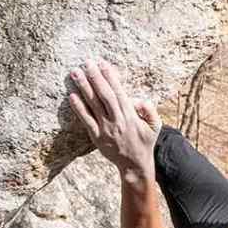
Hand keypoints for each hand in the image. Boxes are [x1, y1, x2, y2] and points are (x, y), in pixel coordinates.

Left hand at [69, 60, 160, 174]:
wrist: (134, 164)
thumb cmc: (145, 142)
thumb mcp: (156, 125)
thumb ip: (150, 110)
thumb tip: (138, 99)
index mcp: (130, 116)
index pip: (118, 92)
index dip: (110, 76)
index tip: (102, 63)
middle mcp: (116, 120)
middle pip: (104, 95)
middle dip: (95, 77)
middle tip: (86, 62)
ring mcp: (105, 129)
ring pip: (93, 105)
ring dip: (83, 87)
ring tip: (75, 73)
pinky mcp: (96, 137)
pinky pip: (86, 120)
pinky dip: (79, 108)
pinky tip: (72, 96)